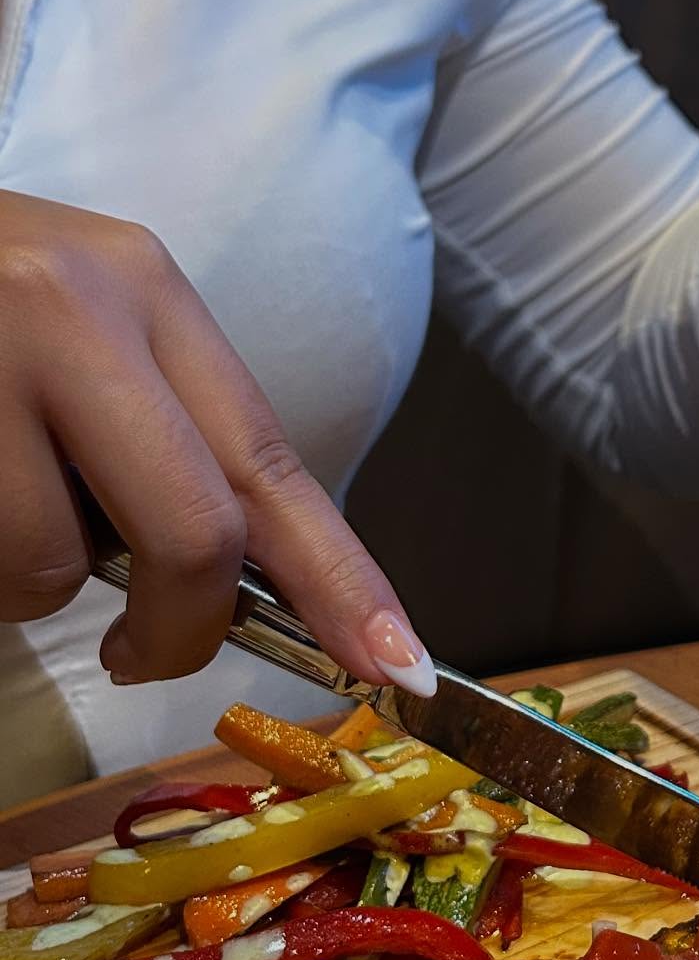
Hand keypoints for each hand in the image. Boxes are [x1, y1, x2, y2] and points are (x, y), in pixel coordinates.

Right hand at [0, 192, 433, 691]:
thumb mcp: (81, 333)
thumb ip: (163, 439)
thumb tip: (248, 590)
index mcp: (144, 288)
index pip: (273, 462)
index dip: (346, 582)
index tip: (400, 670)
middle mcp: (72, 303)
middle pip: (194, 533)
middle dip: (181, 631)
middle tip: (142, 657)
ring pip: (46, 567)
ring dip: (23, 588)